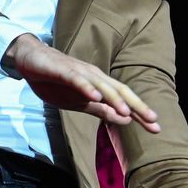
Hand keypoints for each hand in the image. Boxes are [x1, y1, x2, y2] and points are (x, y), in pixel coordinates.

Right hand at [4, 36, 160, 131]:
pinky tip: (95, 96)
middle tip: (152, 120)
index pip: (124, 100)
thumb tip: (126, 120)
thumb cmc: (56, 81)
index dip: (140, 112)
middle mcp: (95, 76)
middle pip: (119, 91)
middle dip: (137, 105)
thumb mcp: (79, 102)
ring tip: (127, 112)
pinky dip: (87, 88)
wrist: (31, 60)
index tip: (156, 128)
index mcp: (100, 85)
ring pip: (102, 86)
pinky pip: (77, 80)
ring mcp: (80, 72)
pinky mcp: (63, 70)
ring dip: (115, 99)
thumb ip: (101, 110)